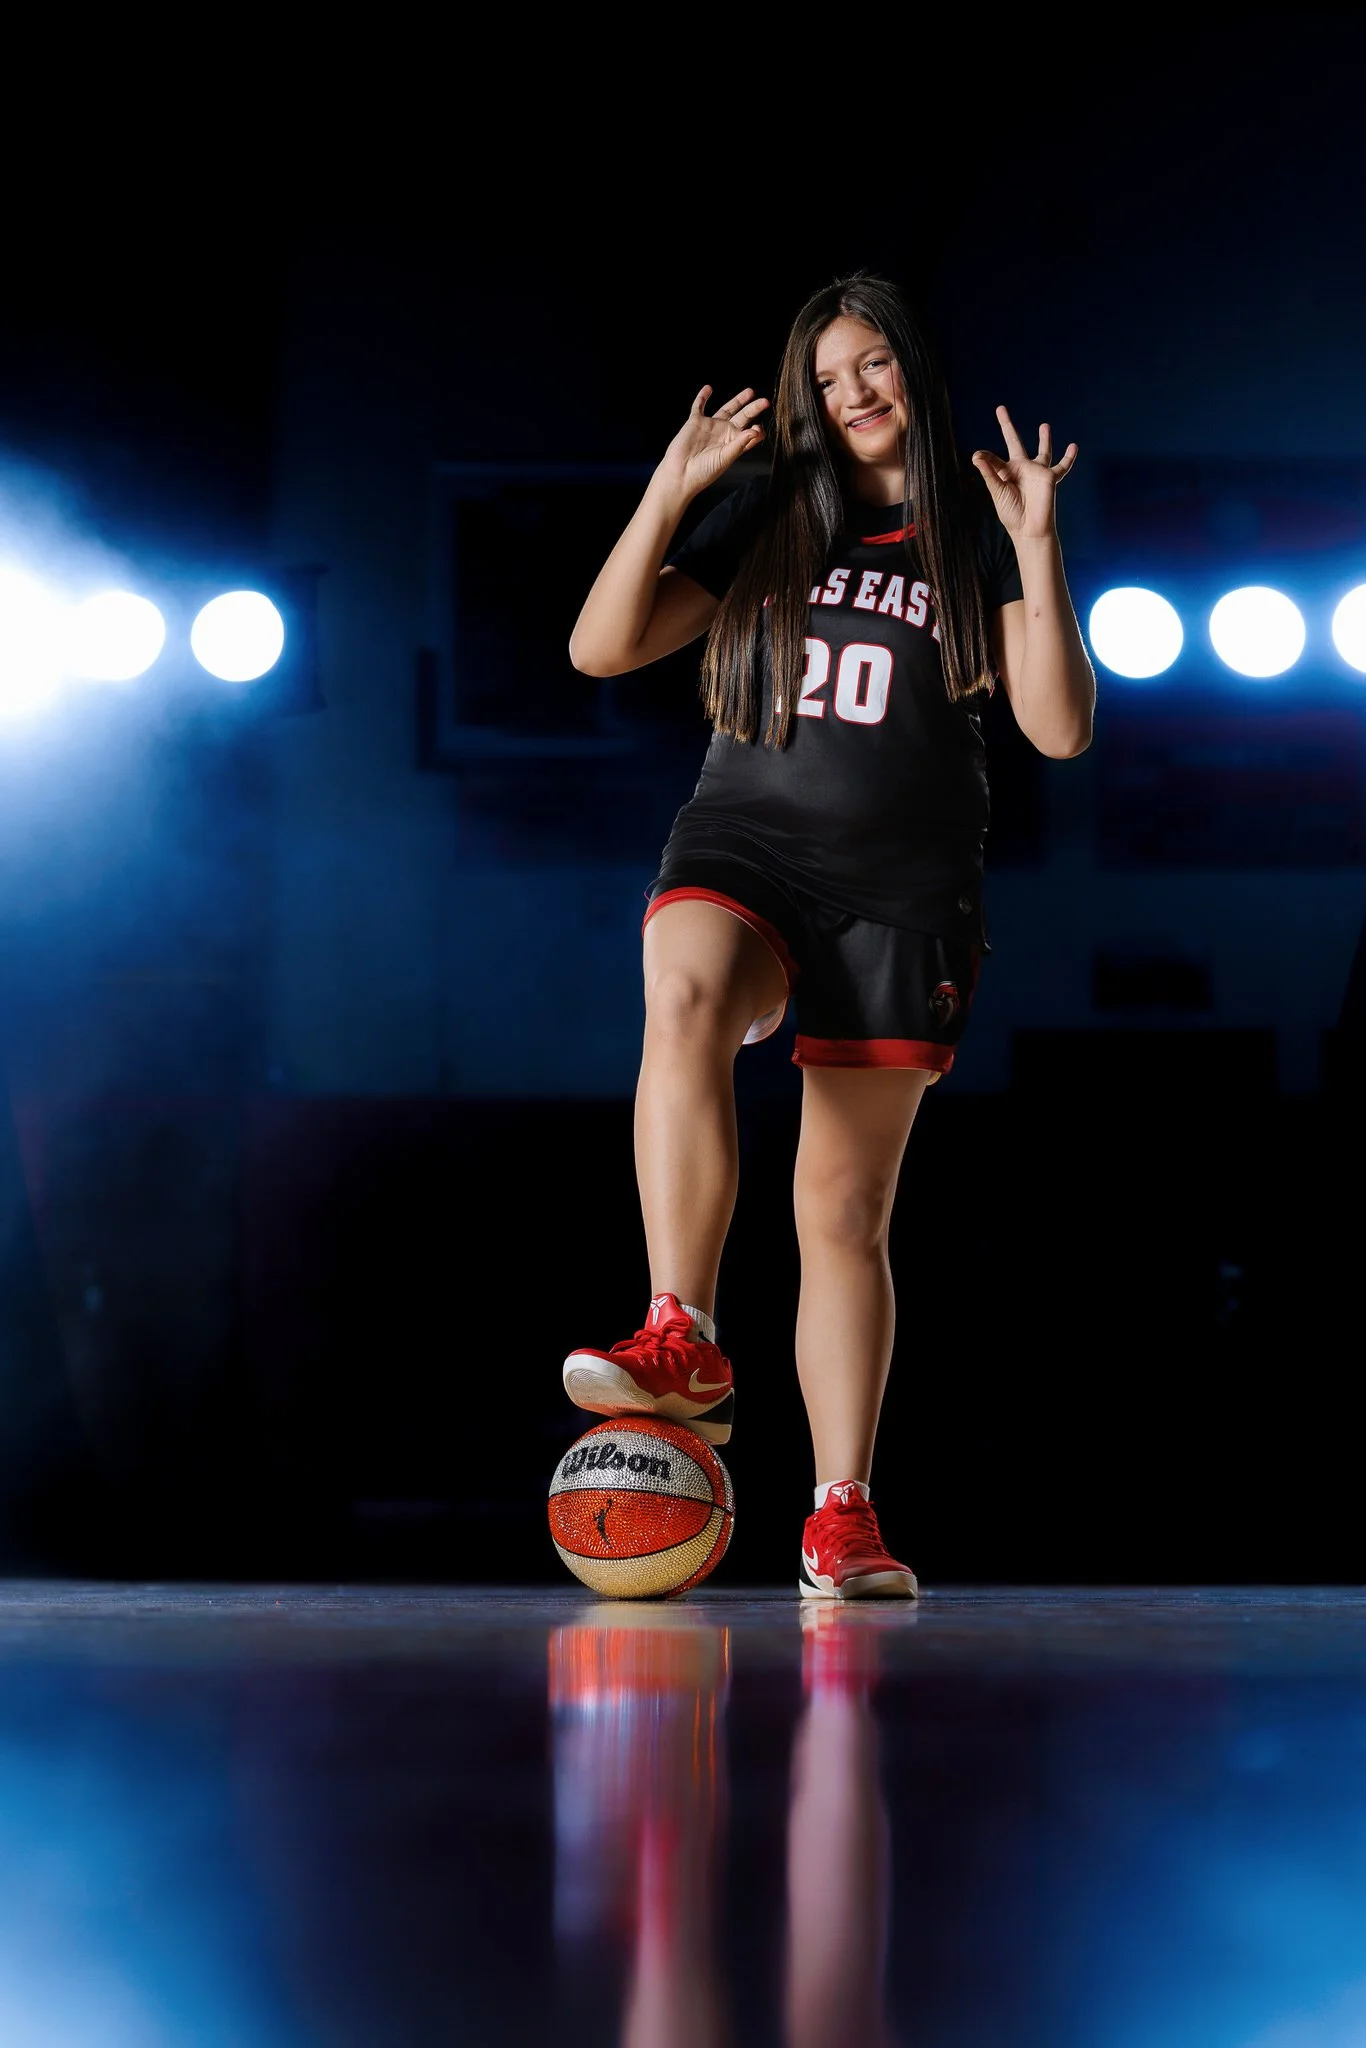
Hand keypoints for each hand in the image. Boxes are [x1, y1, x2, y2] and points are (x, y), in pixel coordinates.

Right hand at [658, 384, 768, 498]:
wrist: (681, 473)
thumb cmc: (703, 472)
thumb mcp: (725, 458)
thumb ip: (740, 444)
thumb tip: (755, 431)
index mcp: (733, 444)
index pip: (751, 434)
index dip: (758, 430)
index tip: (759, 428)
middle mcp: (724, 434)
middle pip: (743, 417)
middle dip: (754, 409)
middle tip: (765, 402)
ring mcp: (711, 427)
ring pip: (727, 409)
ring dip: (738, 400)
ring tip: (750, 392)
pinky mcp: (696, 422)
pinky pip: (699, 406)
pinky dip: (702, 397)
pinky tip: (708, 388)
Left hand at [971, 405, 1077, 541]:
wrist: (1030, 529)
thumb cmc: (1011, 514)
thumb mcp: (997, 491)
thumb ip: (989, 472)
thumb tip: (976, 455)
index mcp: (1005, 473)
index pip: (994, 458)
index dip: (985, 457)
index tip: (978, 456)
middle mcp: (1021, 469)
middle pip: (1014, 442)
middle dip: (1007, 426)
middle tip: (1001, 409)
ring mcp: (1037, 472)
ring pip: (1042, 451)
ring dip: (1044, 439)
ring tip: (1044, 425)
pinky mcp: (1050, 477)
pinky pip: (1062, 466)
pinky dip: (1069, 457)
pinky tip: (1074, 446)